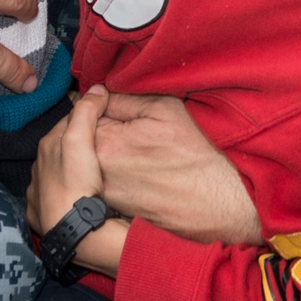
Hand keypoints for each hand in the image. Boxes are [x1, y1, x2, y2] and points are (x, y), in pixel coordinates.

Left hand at [26, 85, 104, 234]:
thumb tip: (95, 89)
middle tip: (99, 147)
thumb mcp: (82, 140)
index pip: (68, 122)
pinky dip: (60, 195)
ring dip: (67, 171)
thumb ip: (86, 112)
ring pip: (54, 173)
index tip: (102, 117)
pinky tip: (72, 199)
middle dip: (76, 145)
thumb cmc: (77, 182)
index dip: (86, 117)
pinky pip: (49, 199)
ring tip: (87, 176)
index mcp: (47, 145)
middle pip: (61, 148)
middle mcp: (37, 166)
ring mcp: (36, 191)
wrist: (71, 230)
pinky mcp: (39, 214)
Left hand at [96, 93, 262, 244]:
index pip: (82, 113)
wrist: (219, 205)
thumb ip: (124, 97)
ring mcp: (105, 194)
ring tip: (134, 147)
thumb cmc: (196, 155)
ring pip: (90, 160)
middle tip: (122, 124)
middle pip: (81, 138)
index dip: (97, 103)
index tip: (111, 102)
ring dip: (102, 148)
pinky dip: (111, 169)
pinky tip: (138, 167)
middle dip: (94, 126)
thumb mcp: (164, 109)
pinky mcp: (116, 208)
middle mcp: (97, 173)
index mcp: (105, 143)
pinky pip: (101, 179)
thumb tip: (98, 91)